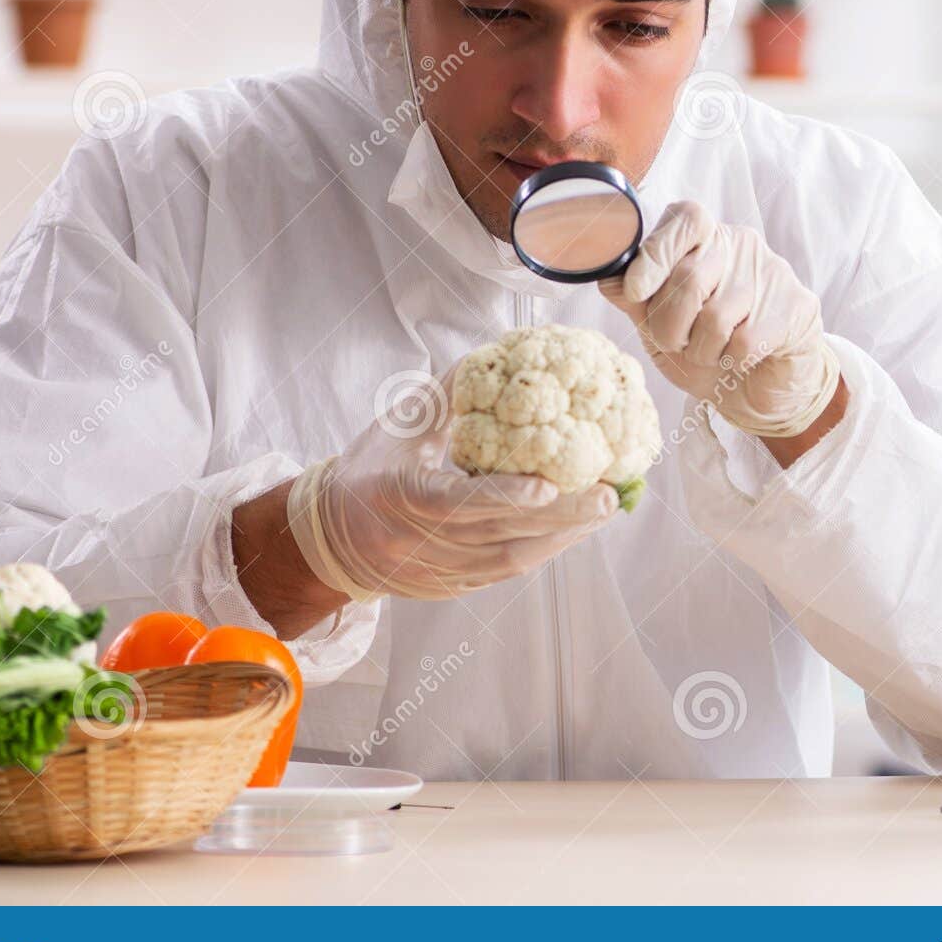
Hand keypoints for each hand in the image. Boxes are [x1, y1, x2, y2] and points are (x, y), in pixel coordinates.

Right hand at [284, 374, 617, 601]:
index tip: (548, 485)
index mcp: (399, 494)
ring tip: (604, 508)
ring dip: (563, 536)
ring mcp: (436, 572)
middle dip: (559, 519)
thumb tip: (505, 353)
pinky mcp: (452, 589)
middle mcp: (417, 543)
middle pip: (498, 536)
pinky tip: (575, 527)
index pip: (456, 502)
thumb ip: (453, 391)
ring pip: (510, 561)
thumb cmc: (371, 467)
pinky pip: (506, 571)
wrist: (332, 537)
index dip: (504, 497)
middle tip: (608, 496)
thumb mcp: (402, 422)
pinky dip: (544, 548)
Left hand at [601, 200, 840, 439]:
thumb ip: (635, 299)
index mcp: (705, 239)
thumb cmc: (705, 352)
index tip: (636, 291)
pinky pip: (746, 339)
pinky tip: (741, 359)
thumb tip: (610, 277)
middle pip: (690, 277)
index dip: (655, 254)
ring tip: (712, 354)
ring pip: (716, 315)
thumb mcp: (658, 327)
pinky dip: (732, 361)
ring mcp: (774, 274)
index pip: (686, 219)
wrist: (756, 392)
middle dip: (669, 326)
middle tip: (676, 344)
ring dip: (701, 350)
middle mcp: (742, 246)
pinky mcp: (797, 308)